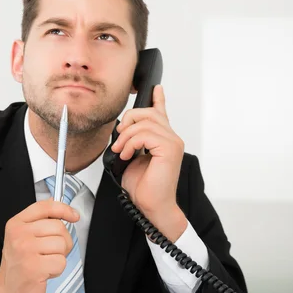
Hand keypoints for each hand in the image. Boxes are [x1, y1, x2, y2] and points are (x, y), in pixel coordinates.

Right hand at [0, 199, 79, 292]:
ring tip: (46, 261)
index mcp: (16, 223)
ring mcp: (26, 250)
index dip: (63, 209)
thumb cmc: (19, 262)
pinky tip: (45, 271)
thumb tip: (56, 202)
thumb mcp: (23, 235)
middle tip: (51, 251)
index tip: (73, 216)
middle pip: (58, 226)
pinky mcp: (34, 267)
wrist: (10, 289)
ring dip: (59, 256)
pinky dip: (57, 269)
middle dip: (62, 240)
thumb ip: (39, 219)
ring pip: (61, 244)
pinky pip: (61, 262)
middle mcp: (19, 235)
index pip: (45, 207)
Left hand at [110, 85, 186, 240]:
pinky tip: (128, 154)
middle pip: (148, 112)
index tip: (156, 87)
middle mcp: (171, 138)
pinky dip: (131, 143)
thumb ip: (132, 140)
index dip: (158, 98)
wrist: (151, 205)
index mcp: (163, 139)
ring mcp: (173, 142)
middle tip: (119, 139)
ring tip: (122, 150)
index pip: (162, 112)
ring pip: (145, 122)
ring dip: (126, 136)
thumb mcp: (131, 157)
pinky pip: (145, 134)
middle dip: (128, 120)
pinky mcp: (170, 149)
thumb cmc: (143, 186)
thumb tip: (122, 130)